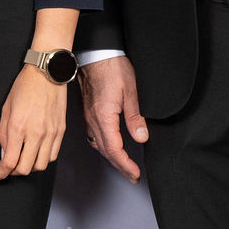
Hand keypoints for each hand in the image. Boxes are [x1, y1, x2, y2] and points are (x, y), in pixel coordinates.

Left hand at [0, 64, 67, 181]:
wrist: (47, 74)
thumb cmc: (24, 87)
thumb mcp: (6, 109)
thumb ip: (3, 134)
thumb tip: (4, 154)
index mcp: (18, 127)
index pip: (9, 161)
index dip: (1, 173)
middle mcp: (35, 134)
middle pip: (25, 168)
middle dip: (14, 172)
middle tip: (9, 167)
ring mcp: (50, 134)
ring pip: (41, 166)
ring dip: (30, 167)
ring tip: (23, 160)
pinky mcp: (60, 132)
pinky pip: (53, 156)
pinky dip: (43, 159)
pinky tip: (36, 153)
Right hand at [77, 54, 146, 181]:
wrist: (95, 53)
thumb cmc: (112, 68)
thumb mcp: (131, 91)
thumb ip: (135, 117)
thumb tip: (141, 138)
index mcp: (104, 116)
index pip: (114, 149)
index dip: (125, 165)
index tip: (135, 174)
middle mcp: (93, 119)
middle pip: (105, 151)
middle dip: (120, 166)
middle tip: (132, 176)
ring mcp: (88, 116)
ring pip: (98, 145)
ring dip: (111, 157)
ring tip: (123, 165)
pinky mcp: (87, 111)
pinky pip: (93, 136)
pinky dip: (103, 146)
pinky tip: (109, 146)